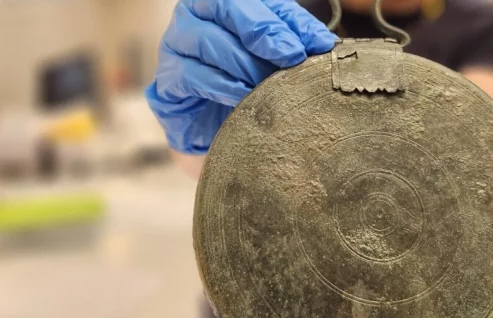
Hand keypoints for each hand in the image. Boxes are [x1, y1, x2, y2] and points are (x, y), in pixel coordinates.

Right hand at [145, 0, 336, 154]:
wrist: (217, 131)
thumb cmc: (249, 86)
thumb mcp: (276, 63)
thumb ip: (295, 45)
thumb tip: (325, 43)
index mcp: (227, 3)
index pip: (259, 0)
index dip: (288, 20)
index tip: (317, 44)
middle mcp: (196, 14)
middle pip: (227, 7)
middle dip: (264, 32)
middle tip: (291, 56)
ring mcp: (176, 43)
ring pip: (208, 41)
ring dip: (245, 63)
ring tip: (270, 83)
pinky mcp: (167, 79)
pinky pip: (191, 74)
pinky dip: (221, 85)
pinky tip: (243, 97)